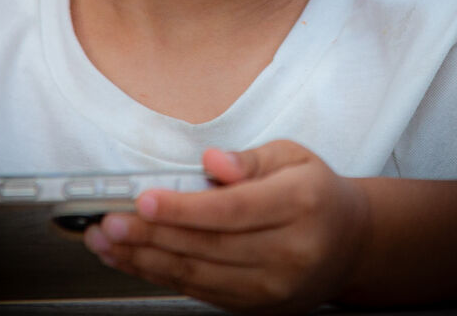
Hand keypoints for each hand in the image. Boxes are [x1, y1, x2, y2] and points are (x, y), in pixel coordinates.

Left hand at [83, 141, 369, 312]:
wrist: (350, 245)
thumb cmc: (314, 191)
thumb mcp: (293, 155)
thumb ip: (250, 159)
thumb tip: (213, 161)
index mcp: (299, 204)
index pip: (232, 210)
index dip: (184, 209)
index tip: (145, 200)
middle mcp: (288, 251)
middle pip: (208, 246)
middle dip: (151, 236)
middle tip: (111, 221)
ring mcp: (271, 287)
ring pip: (198, 275)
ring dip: (145, 260)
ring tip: (107, 242)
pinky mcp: (255, 306)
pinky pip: (200, 292)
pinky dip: (160, 276)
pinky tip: (132, 260)